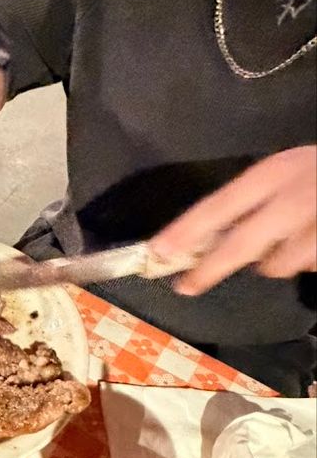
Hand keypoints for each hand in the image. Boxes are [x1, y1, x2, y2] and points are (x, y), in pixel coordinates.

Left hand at [152, 146, 316, 294]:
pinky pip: (307, 266)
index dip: (186, 231)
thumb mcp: (287, 170)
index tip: (157, 251)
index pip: (219, 205)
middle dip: (209, 270)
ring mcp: (314, 229)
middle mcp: (293, 200)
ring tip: (291, 241)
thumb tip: (210, 238)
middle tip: (185, 286)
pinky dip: (306, 260)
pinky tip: (314, 241)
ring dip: (274, 262)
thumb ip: (254, 199)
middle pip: (240, 245)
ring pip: (276, 266)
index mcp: (276, 173)